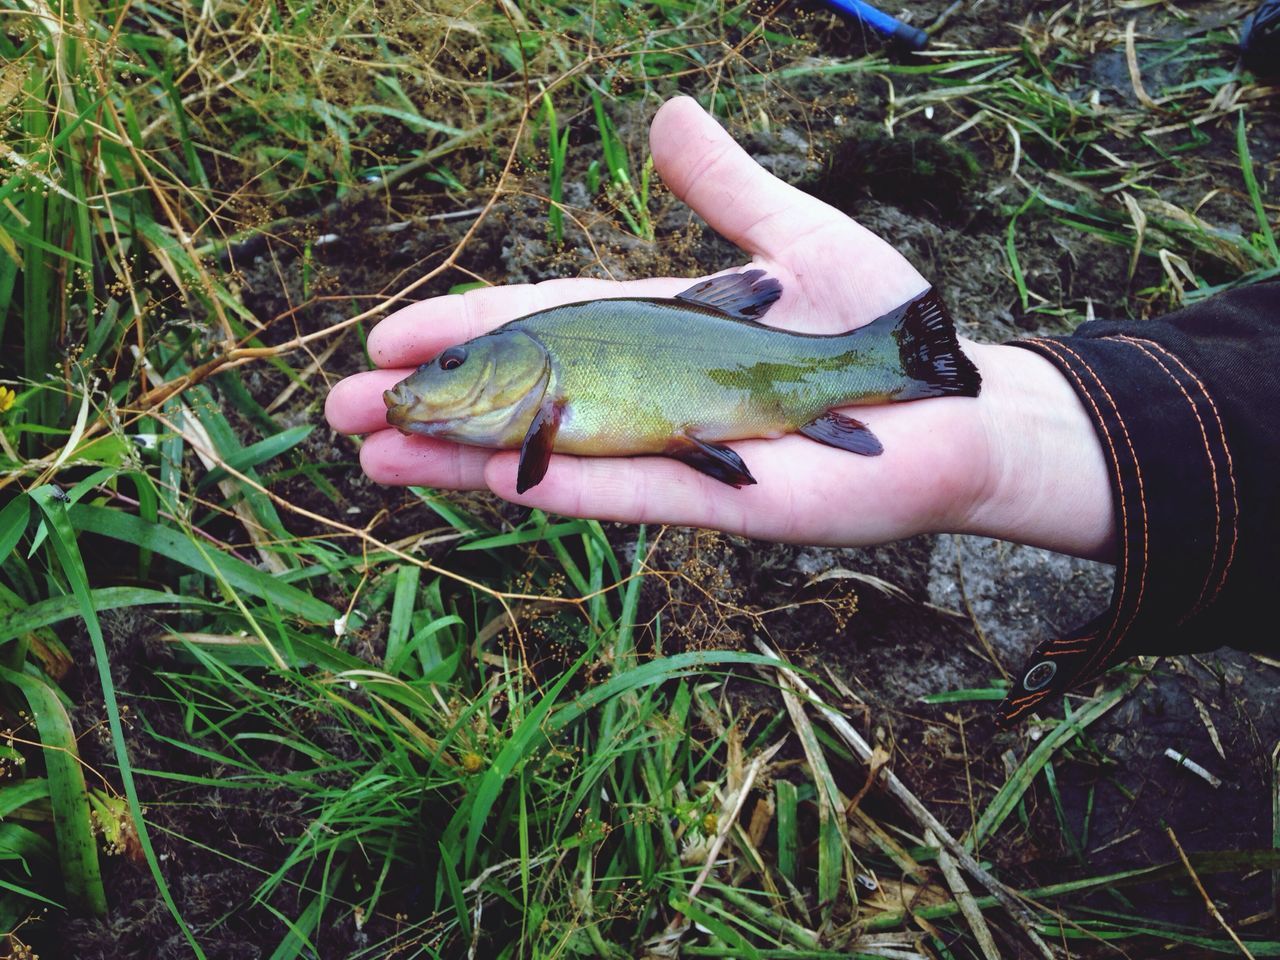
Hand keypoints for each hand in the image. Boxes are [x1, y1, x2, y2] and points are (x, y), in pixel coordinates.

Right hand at [326, 97, 1114, 558]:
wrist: (943, 398)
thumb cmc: (875, 315)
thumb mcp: (790, 232)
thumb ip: (721, 185)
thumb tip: (666, 115)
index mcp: (653, 328)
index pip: (540, 324)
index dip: (465, 329)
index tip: (391, 335)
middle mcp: (645, 393)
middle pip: (519, 396)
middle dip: (432, 406)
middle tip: (343, 412)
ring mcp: (669, 449)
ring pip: (546, 452)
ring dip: (459, 460)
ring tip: (375, 461)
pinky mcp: (706, 497)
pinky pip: (612, 490)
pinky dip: (544, 483)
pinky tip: (474, 481)